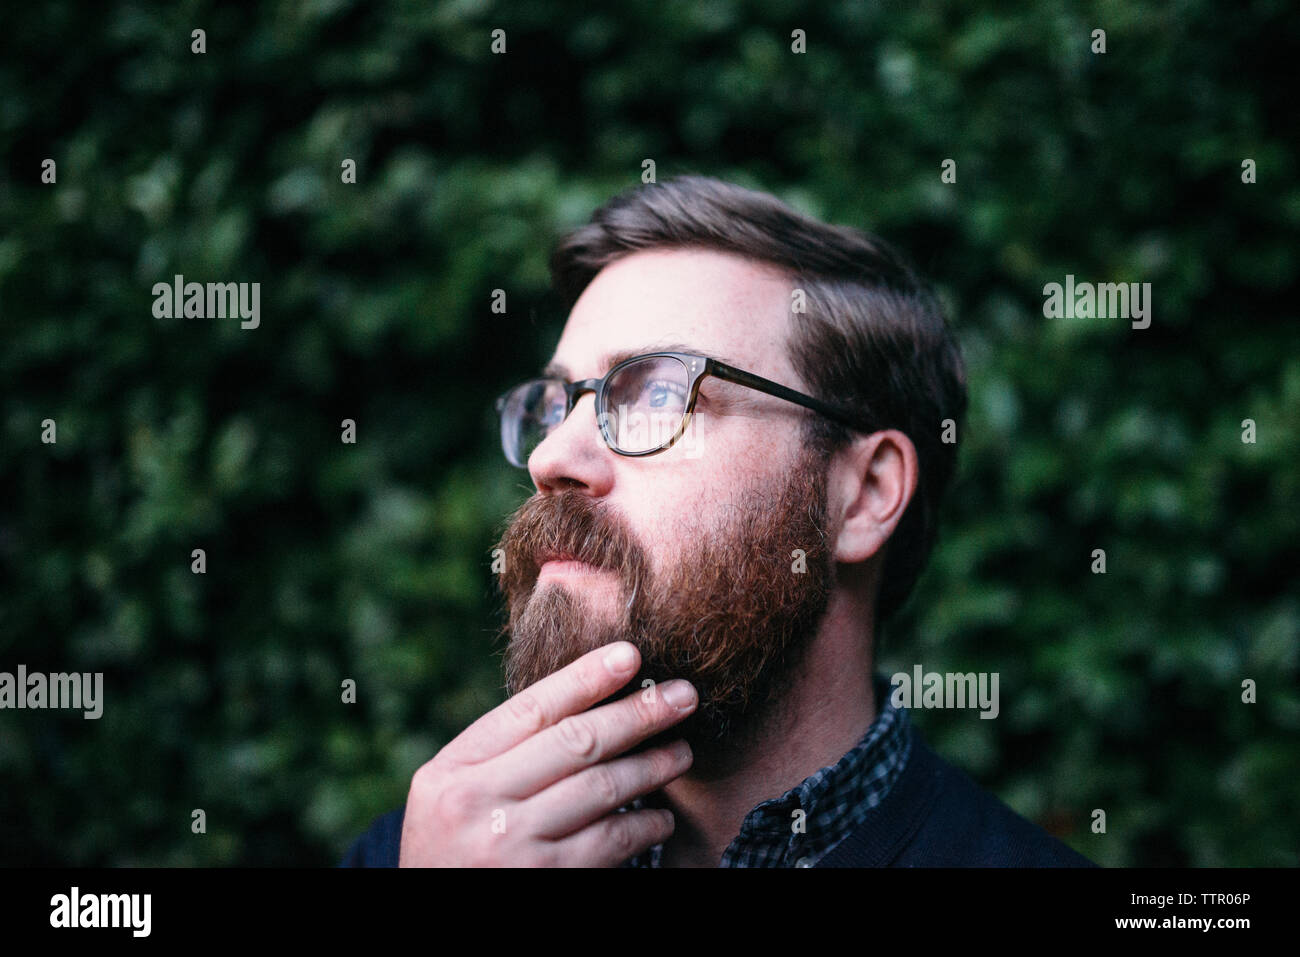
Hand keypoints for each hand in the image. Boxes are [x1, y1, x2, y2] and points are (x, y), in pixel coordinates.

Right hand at [399, 641, 696, 866]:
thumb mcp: (452, 797)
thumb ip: (502, 756)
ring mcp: (511, 845)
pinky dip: (644, 825)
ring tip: (682, 752)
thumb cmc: (454, 851)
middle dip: (637, 713)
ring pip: (601, 788)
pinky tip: (662, 817)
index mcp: (451, 772)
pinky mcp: (546, 881)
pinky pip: (610, 841)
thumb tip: (585, 699)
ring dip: (652, 766)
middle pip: (574, 742)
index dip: (584, 678)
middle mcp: (477, 804)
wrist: (432, 920)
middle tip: (683, 695)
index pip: (530, 711)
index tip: (630, 655)